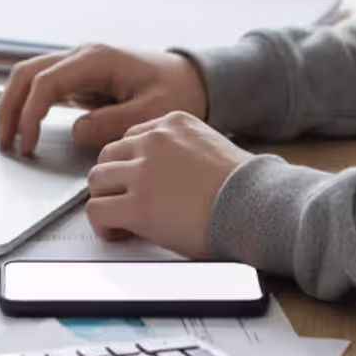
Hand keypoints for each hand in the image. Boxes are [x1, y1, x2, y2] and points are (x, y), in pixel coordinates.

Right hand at [0, 43, 208, 155]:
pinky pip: (44, 85)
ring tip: (9, 138)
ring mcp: (79, 64)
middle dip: (9, 106)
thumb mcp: (152, 112)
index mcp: (97, 59)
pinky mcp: (81, 77)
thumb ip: (114, 121)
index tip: (28, 144)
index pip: (46, 83)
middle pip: (27, 73)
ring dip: (14, 104)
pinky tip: (26, 127)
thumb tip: (77, 130)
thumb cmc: (177, 92)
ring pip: (30, 76)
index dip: (31, 114)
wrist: (193, 79)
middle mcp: (83, 56)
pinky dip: (28, 104)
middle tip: (4, 142)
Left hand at [84, 112, 254, 257]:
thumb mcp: (214, 148)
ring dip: (105, 199)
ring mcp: (143, 172)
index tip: (138, 182)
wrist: (258, 207)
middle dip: (114, 179)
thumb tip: (169, 174)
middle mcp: (154, 141)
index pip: (131, 137)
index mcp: (173, 123)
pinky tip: (118, 232)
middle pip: (108, 155)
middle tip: (125, 201)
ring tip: (121, 218)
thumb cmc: (248, 187)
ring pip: (97, 180)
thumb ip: (183, 151)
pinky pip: (97, 210)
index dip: (131, 164)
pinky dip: (102, 224)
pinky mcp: (138, 205)